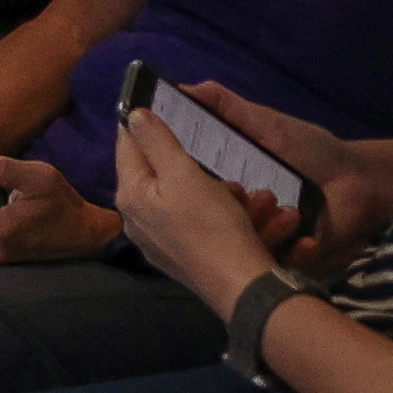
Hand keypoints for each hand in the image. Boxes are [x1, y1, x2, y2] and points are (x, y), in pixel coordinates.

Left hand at [110, 102, 285, 312]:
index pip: (127, 145)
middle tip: (238, 180)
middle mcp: (137, 219)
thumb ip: (158, 141)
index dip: (144, 123)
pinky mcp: (185, 257)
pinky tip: (264, 219)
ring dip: (232, 196)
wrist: (241, 287)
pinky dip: (236, 218)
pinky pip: (209, 224)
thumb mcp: (183, 174)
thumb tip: (134, 114)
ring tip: (263, 202)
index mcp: (130, 195)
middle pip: (168, 175)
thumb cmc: (210, 226)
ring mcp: (160, 241)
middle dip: (208, 171)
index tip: (165, 106)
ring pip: (197, 201)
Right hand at [180, 79, 392, 271]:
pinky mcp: (289, 261)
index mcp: (225, 189)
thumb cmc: (313, 150)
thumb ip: (228, 108)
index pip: (193, 196)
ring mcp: (262, 243)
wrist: (362, 180)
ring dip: (263, 231)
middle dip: (227, 213)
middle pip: (212, 229)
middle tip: (241, 196)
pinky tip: (306, 239)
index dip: (189, 192)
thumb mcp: (266, 124)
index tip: (195, 181)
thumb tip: (185, 86)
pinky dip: (294, 254)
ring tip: (286, 214)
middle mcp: (237, 219)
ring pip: (244, 250)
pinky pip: (279, 266)